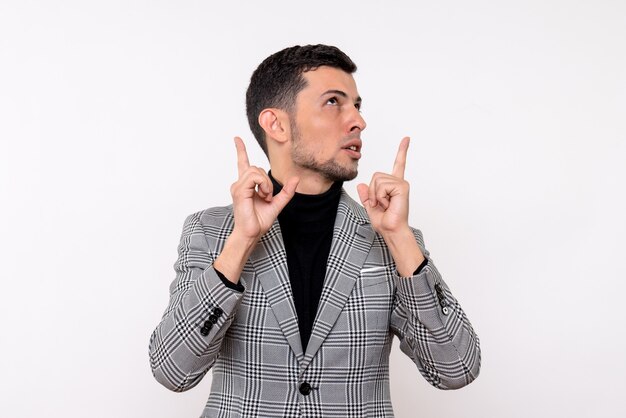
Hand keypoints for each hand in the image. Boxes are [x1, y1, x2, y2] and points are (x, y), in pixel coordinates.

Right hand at [230, 137, 298, 241]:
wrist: (251, 233)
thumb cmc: (259, 221)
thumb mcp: (277, 203)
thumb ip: (286, 191)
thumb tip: (295, 178)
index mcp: (246, 185)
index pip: (242, 163)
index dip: (240, 150)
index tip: (237, 139)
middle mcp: (240, 183)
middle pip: (257, 167)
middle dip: (267, 181)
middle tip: (267, 196)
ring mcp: (238, 186)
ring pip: (256, 170)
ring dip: (266, 183)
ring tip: (265, 196)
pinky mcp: (239, 190)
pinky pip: (254, 176)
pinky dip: (263, 184)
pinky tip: (262, 195)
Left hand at [357, 137, 423, 275]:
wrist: (391, 230)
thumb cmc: (385, 222)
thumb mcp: (370, 207)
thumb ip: (366, 196)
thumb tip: (361, 185)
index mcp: (394, 185)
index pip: (398, 164)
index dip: (402, 151)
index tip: (407, 139)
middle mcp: (399, 182)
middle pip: (376, 175)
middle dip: (372, 191)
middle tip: (380, 204)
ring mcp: (401, 184)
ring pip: (377, 180)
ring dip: (376, 195)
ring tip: (385, 204)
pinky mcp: (402, 187)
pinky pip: (382, 186)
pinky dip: (380, 196)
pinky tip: (388, 203)